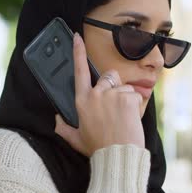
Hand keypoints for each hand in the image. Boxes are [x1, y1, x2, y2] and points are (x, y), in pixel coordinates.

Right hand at [55, 32, 144, 156]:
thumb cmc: (98, 148)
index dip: (78, 52)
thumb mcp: (76, 139)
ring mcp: (112, 95)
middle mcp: (96, 94)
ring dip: (125, 99)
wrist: (118, 155)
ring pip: (124, 88)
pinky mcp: (127, 98)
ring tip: (122, 118)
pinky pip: (135, 95)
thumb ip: (63, 128)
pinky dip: (135, 105)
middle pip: (108, 76)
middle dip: (113, 86)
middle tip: (115, 106)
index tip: (77, 37)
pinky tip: (130, 119)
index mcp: (82, 101)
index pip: (78, 71)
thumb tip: (56, 119)